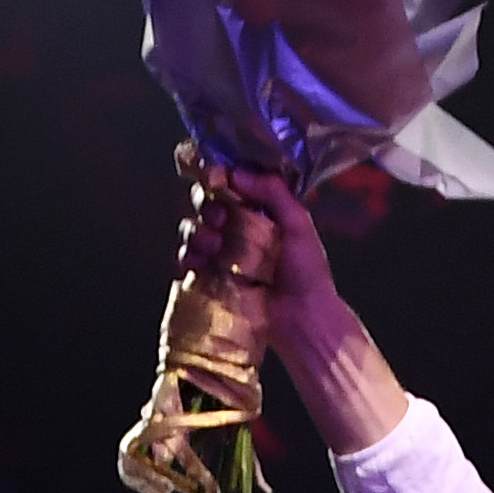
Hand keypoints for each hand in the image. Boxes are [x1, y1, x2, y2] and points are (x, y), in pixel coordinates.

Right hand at [193, 160, 405, 454]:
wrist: (303, 319)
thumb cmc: (307, 273)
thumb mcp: (298, 224)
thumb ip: (273, 192)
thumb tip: (237, 173)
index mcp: (255, 210)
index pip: (226, 183)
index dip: (215, 177)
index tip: (215, 178)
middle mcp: (234, 228)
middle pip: (204, 203)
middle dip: (206, 205)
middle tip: (220, 218)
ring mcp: (220, 254)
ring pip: (192, 230)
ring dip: (197, 233)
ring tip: (216, 247)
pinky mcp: (210, 279)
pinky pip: (186, 263)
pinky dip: (187, 260)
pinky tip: (198, 263)